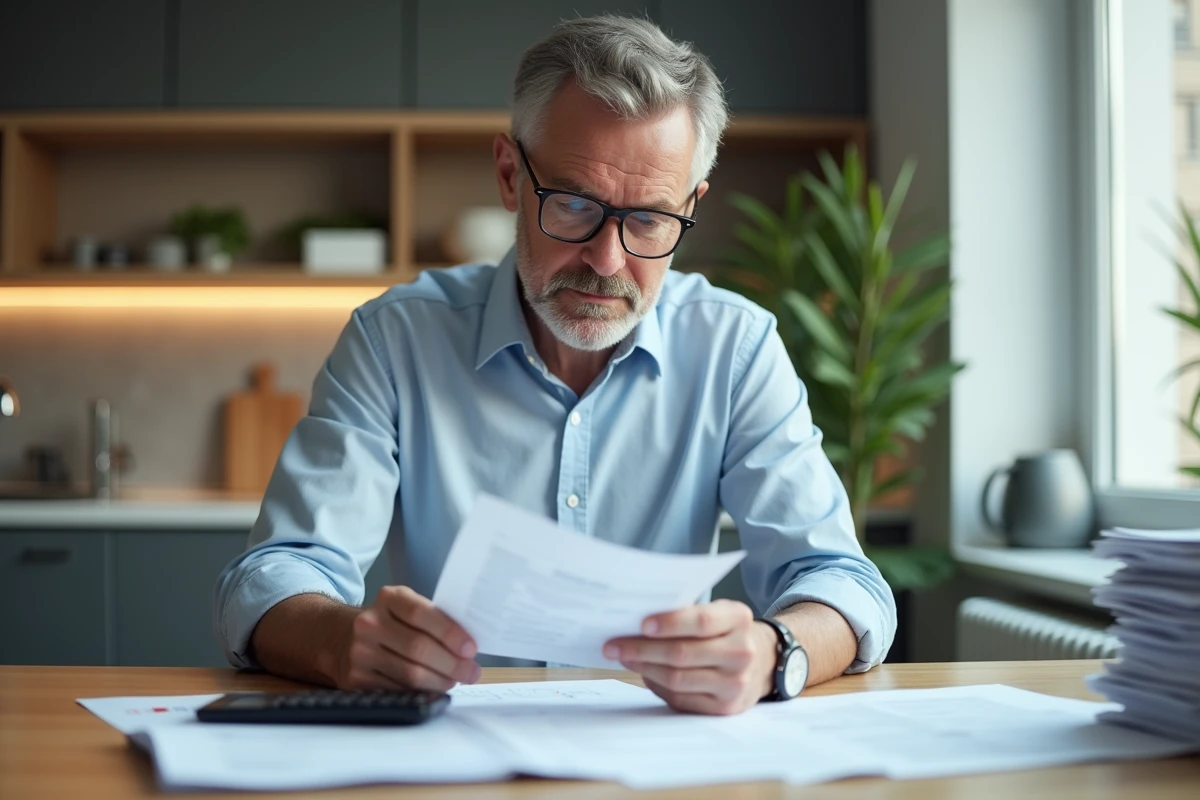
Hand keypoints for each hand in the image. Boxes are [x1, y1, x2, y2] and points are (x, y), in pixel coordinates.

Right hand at [337, 585, 480, 692]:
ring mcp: (360, 652)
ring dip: (440, 681)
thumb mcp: (406, 608)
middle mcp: (370, 623)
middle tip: (471, 672)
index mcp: (388, 598)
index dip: (450, 632)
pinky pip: (398, 690)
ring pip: (410, 674)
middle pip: (418, 647)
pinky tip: (434, 689)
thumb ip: (434, 619)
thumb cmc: (390, 624)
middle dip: (452, 663)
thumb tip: (468, 646)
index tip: (470, 648)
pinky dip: (421, 692)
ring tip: (456, 680)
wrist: (342, 638)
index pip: (422, 613)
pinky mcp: (356, 678)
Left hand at [604, 600, 777, 715]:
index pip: (702, 621)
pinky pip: (680, 698)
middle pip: (682, 653)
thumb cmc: (726, 632)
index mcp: (738, 619)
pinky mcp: (724, 708)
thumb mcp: (718, 613)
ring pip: (677, 679)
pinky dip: (656, 685)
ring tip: (622, 657)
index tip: (641, 624)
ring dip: (643, 668)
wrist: (763, 662)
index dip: (670, 623)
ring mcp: (735, 683)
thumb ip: (687, 613)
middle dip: (642, 649)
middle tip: (612, 644)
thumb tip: (637, 623)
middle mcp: (741, 652)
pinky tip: (643, 673)